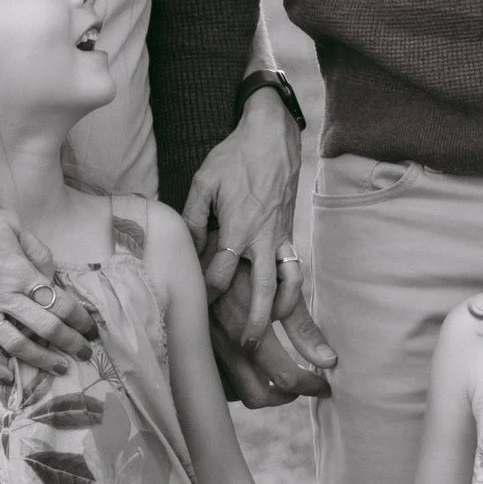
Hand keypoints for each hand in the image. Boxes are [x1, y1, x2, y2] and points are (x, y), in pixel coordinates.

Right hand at [0, 187, 97, 372]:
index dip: (81, 319)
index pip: (60, 302)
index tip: (91, 329)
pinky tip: (6, 376)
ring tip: (59, 368)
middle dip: (71, 343)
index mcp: (20, 272)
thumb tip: (51, 274)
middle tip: (85, 353)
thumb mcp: (11, 223)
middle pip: (46, 328)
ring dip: (42, 359)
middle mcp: (3, 296)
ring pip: (16, 345)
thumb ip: (36, 250)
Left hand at [184, 94, 303, 340]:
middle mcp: (262, 238)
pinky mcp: (290, 232)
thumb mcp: (204, 182)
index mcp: (237, 228)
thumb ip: (193, 218)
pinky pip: (296, 268)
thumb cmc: (234, 157)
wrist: (272, 137)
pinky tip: (285, 305)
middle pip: (262, 292)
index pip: (219, 274)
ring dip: (280, 312)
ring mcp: (280, 237)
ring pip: (287, 284)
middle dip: (252, 322)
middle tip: (244, 346)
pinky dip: (293, 290)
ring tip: (269, 331)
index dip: (205, 293)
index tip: (194, 306)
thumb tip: (186, 246)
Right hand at [210, 248, 335, 407]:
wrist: (193, 248)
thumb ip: (303, 328)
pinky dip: (237, 382)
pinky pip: (216, 380)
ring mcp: (206, 350)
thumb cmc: (243, 263)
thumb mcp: (278, 290)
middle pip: (258, 396)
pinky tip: (251, 367)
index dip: (310, 385)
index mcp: (249, 334)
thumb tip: (330, 359)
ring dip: (261, 391)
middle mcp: (225, 347)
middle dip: (285, 395)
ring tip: (278, 377)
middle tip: (303, 384)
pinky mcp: (194, 346)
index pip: (284, 378)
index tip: (322, 384)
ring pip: (236, 393)